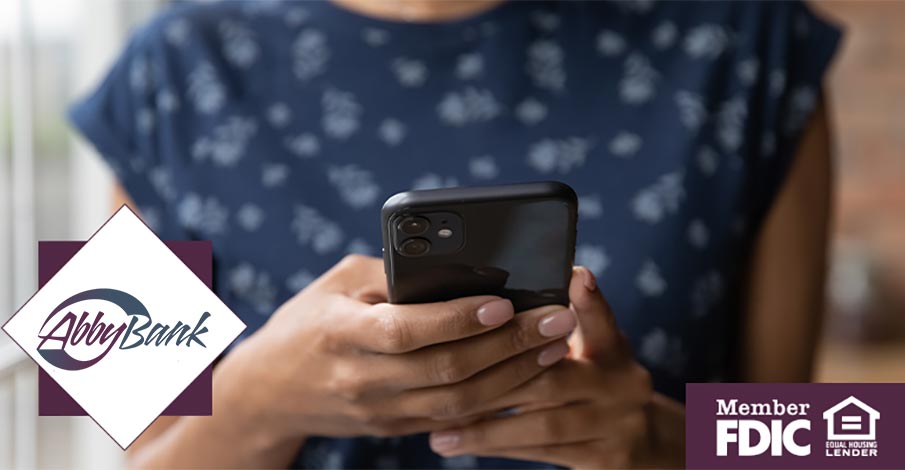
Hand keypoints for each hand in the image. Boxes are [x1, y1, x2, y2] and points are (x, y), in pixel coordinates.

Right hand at [215, 255, 577, 446]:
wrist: (269, 393)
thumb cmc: (308, 322)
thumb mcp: (338, 284)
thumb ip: (392, 275)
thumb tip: (457, 265)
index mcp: (340, 335)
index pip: (406, 330)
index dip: (457, 319)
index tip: (502, 301)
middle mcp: (361, 379)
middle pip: (446, 370)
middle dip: (508, 345)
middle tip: (556, 319)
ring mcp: (379, 411)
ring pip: (458, 402)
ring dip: (513, 375)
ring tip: (554, 346)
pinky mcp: (394, 427)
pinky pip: (453, 418)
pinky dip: (495, 398)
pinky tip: (527, 374)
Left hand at [428, 267, 685, 468]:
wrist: (647, 442)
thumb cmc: (598, 383)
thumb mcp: (592, 348)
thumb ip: (564, 322)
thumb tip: (516, 290)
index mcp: (616, 352)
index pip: (602, 321)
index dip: (590, 300)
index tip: (575, 274)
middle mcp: (624, 386)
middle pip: (553, 380)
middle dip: (494, 382)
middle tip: (446, 382)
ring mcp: (618, 426)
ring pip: (543, 426)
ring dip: (488, 428)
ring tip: (441, 431)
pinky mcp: (608, 460)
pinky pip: (544, 454)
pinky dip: (501, 448)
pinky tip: (467, 444)